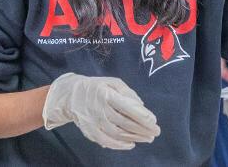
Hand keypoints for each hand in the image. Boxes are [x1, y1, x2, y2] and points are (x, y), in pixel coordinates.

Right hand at [43, 73, 159, 149]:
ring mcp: (94, 122)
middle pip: (125, 122)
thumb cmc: (97, 87)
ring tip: (148, 138)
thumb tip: (141, 106)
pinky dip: (120, 145)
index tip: (153, 121)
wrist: (71, 96)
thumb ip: (128, 93)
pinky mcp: (90, 131)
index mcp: (107, 94)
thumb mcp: (113, 83)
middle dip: (143, 129)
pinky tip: (131, 144)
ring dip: (135, 137)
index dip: (142, 116)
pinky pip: (107, 141)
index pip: (127, 107)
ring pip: (118, 133)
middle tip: (156, 132)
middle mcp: (100, 109)